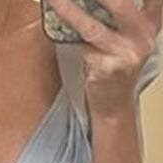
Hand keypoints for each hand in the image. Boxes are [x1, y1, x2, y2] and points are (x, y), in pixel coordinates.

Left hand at [46, 0, 161, 117]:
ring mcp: (125, 55)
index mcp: (151, 24)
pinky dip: (66, 32)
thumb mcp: (129, 33)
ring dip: (69, 9)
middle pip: (120, 3)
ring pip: (92, 26)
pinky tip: (57, 15)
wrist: (114, 104)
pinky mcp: (106, 70)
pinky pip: (80, 46)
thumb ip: (122, 10)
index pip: (154, 0)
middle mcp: (143, 37)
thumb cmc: (117, 61)